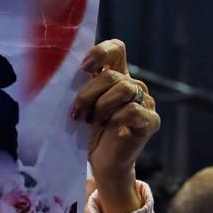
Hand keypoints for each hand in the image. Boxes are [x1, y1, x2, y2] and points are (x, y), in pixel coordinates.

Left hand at [71, 39, 158, 212]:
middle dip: (89, 93)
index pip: (116, 49)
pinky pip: (133, 111)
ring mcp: (146, 102)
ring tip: (89, 121)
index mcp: (117, 77)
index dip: (101, 52)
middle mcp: (134, 85)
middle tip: (77, 113)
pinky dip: (115, 118)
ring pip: (124, 89)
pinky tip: (106, 127)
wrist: (102, 164)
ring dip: (101, 105)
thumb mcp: (81, 106)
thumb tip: (62, 71)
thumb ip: (80, 87)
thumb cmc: (87, 134)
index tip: (83, 68)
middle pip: (113, 75)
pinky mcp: (150, 121)